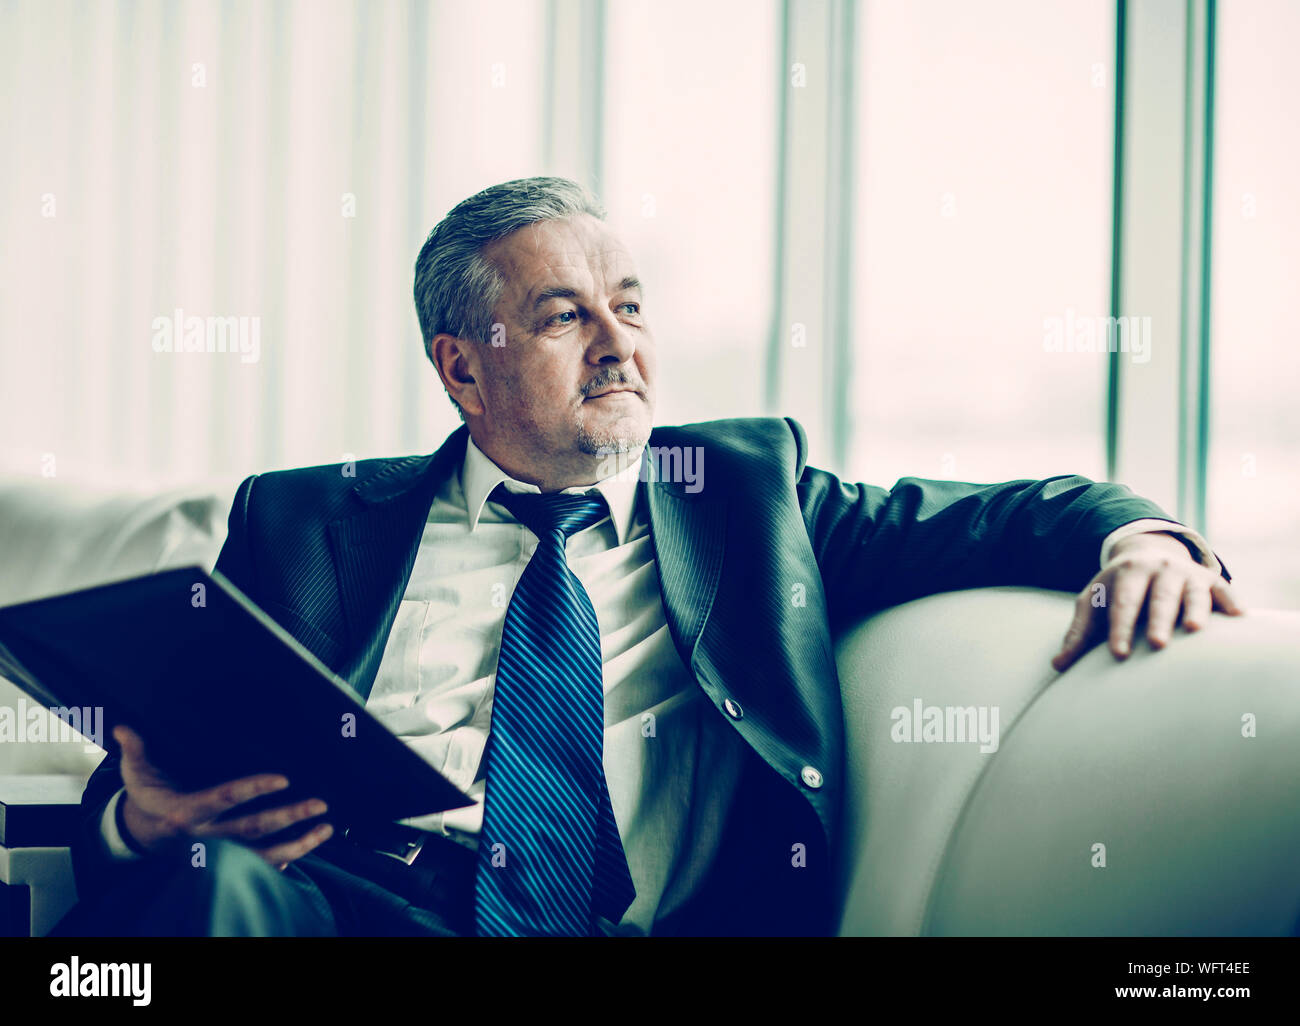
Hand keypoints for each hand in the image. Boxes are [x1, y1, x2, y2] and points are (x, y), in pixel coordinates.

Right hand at [113, 725, 333, 869]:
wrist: (144, 834)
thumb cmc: (149, 797)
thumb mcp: (137, 774)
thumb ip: (135, 749)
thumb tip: (123, 726)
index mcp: (187, 811)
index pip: (225, 798)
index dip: (253, 788)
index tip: (283, 779)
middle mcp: (207, 835)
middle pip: (254, 828)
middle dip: (289, 816)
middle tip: (319, 803)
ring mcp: (220, 852)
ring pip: (263, 853)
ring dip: (298, 843)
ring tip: (325, 827)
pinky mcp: (227, 862)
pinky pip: (260, 865)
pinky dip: (285, 860)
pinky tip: (307, 848)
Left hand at [1052, 532, 1243, 671]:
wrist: (1146, 553)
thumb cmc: (1115, 589)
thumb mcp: (1094, 602)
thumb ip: (1079, 633)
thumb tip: (1057, 665)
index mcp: (1126, 573)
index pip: (1122, 603)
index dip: (1120, 627)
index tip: (1119, 653)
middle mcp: (1158, 569)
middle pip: (1158, 596)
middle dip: (1158, 619)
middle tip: (1157, 644)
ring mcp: (1186, 573)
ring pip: (1191, 591)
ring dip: (1194, 608)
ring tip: (1194, 628)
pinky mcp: (1210, 580)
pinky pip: (1223, 590)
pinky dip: (1230, 601)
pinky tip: (1238, 617)